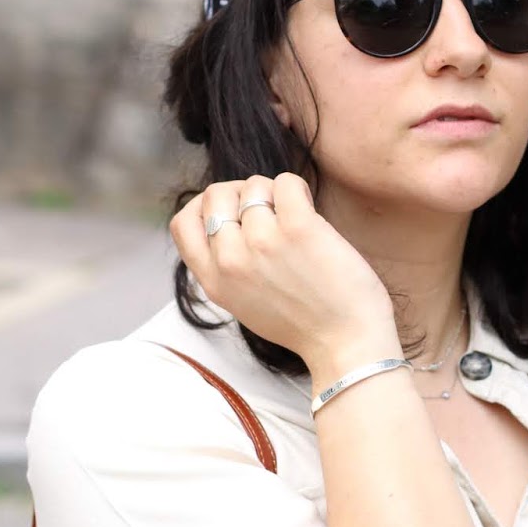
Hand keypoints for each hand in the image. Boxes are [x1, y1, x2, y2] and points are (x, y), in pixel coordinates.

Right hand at [170, 173, 397, 369]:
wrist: (346, 344)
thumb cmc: (304, 323)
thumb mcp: (243, 303)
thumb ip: (227, 268)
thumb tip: (226, 221)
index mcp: (214, 281)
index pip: (182, 224)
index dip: (204, 207)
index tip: (231, 212)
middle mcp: (231, 261)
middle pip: (215, 195)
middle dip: (241, 193)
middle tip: (269, 211)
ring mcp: (262, 242)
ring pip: (254, 186)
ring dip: (276, 194)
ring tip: (296, 219)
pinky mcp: (297, 229)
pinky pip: (286, 182)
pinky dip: (299, 189)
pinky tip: (310, 211)